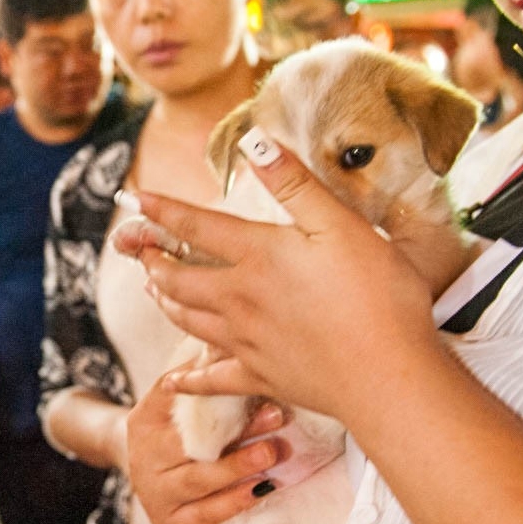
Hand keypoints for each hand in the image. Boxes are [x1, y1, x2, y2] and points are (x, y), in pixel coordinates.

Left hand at [119, 129, 442, 422]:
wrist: (387, 375)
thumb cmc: (377, 296)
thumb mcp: (341, 225)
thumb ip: (295, 184)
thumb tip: (256, 143)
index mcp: (258, 257)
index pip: (196, 226)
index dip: (162, 209)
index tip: (134, 198)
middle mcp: (240, 299)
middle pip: (179, 277)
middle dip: (153, 260)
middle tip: (137, 248)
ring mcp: (246, 342)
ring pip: (187, 320)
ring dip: (165, 301)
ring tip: (153, 289)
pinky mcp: (261, 377)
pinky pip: (211, 379)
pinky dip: (189, 379)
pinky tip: (175, 380)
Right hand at [125, 373, 288, 523]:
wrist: (148, 478)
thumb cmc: (175, 433)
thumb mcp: (177, 404)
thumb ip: (198, 379)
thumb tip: (230, 342)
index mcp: (143, 419)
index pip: (175, 400)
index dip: (211, 389)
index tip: (247, 376)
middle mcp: (143, 456)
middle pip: (191, 441)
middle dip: (238, 429)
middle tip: (277, 415)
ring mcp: (154, 491)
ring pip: (197, 479)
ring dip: (237, 467)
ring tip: (271, 453)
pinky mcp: (167, 521)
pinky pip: (203, 515)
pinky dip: (232, 503)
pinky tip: (259, 490)